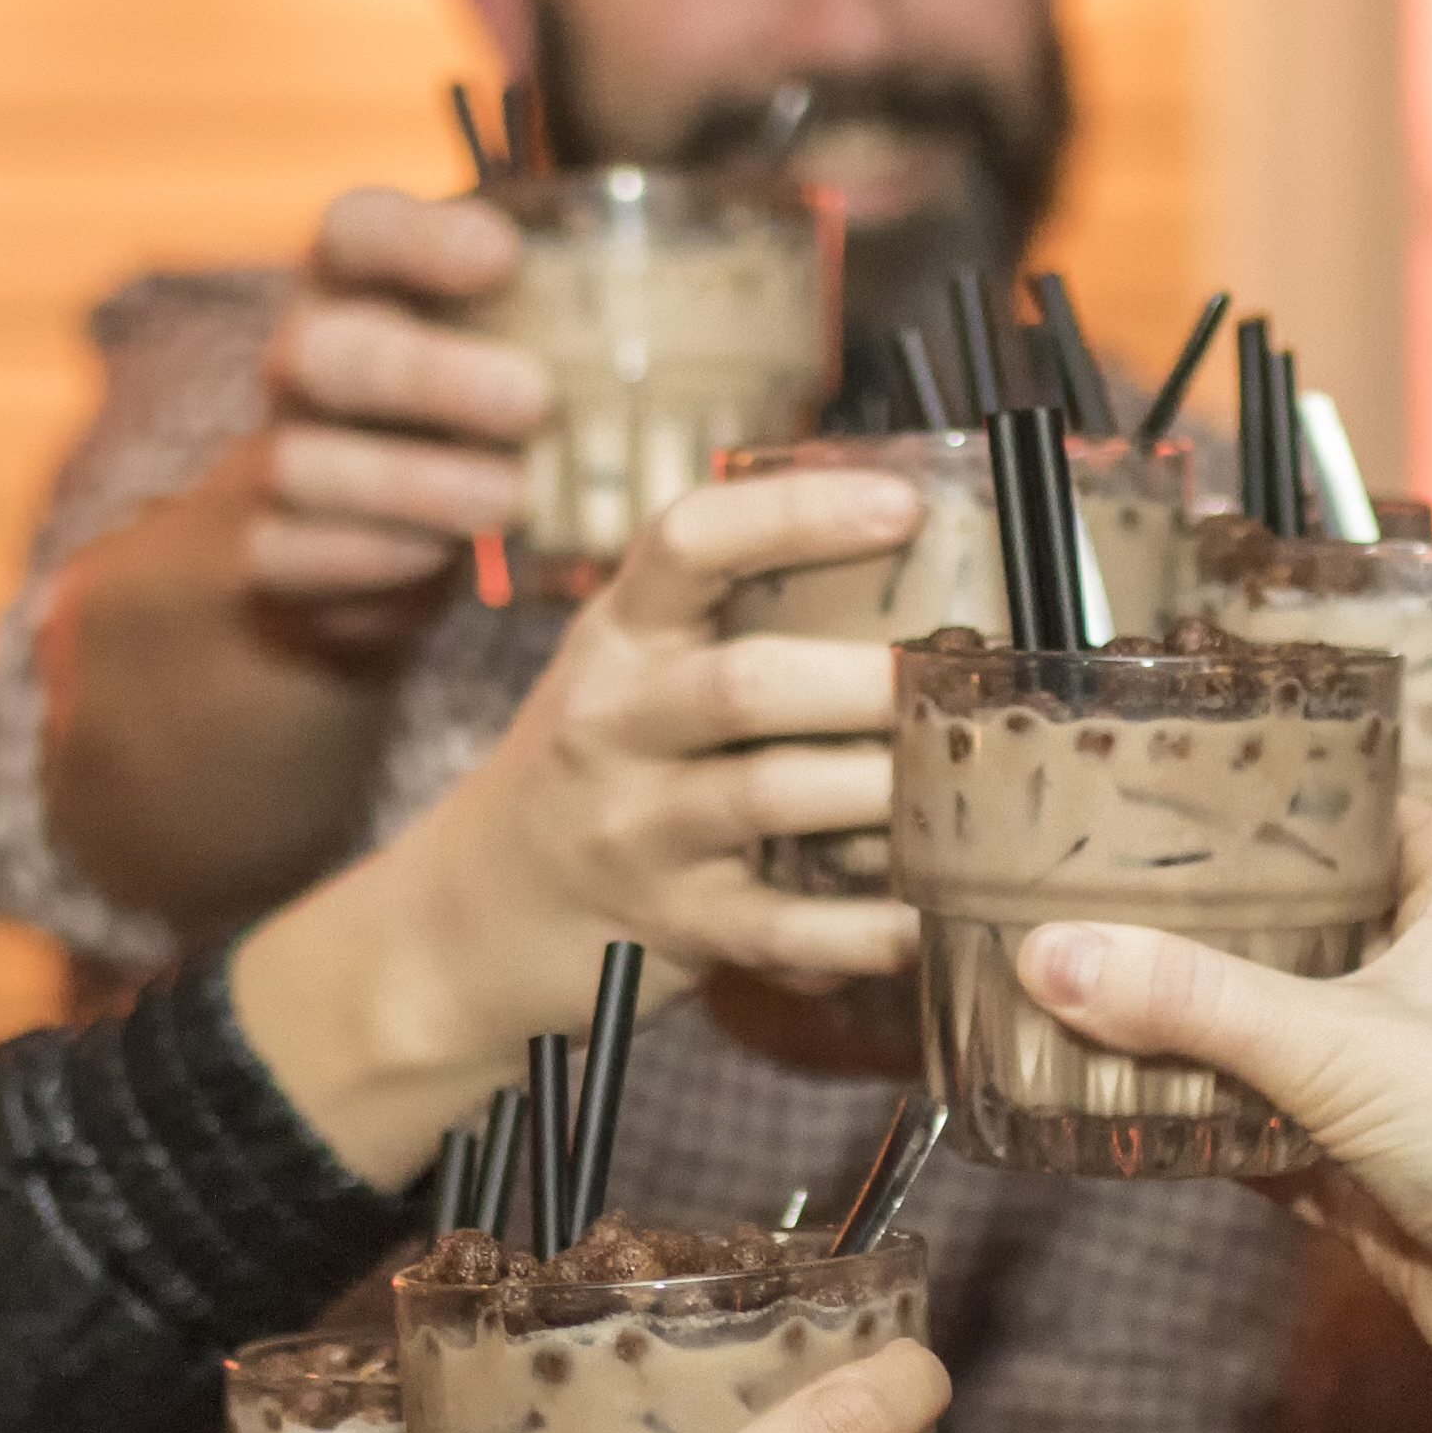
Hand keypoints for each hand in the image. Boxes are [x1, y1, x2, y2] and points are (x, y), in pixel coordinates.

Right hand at [228, 188, 558, 607]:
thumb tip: (711, 309)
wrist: (343, 559)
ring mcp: (270, 458)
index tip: (502, 255)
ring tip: (510, 498)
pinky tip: (439, 557)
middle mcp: (301, 363)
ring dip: (412, 480)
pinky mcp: (262, 551)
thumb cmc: (455, 432)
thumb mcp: (500, 361)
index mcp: (355, 292)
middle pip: (323, 348)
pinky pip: (291, 551)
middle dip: (428, 375)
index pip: (354, 228)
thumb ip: (563, 327)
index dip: (418, 236)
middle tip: (533, 400)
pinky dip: (369, 556)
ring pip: (302, 460)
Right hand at [230, 464, 936, 1176]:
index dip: (796, 515)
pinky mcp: (672, 924)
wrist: (471, 914)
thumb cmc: (589, 769)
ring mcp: (637, 828)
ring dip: (882, 789)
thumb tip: (915, 574)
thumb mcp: (627, 673)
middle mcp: (615, 723)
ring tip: (960, 780)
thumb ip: (730, 622)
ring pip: (770, 796)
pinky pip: (781, 927)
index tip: (901, 505)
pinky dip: (862, 927)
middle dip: (866, 680)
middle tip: (957, 677)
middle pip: (746, 683)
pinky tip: (923, 917)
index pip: (689, 543)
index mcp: (618, 638)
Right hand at [1013, 802, 1431, 1432]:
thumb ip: (1192, 997)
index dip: (1297, 790)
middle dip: (1211, 915)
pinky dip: (1195, 1127)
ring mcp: (1399, 1091)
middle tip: (1091, 876)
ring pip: (1272, 1041)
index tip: (1192, 767)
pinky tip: (1111, 1109)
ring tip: (1070, 977)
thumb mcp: (1343, 1037)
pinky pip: (1260, 1139)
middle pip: (1304, 932)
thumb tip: (1045, 953)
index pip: (1375, 816)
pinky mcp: (1369, 1184)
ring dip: (1190, 1026)